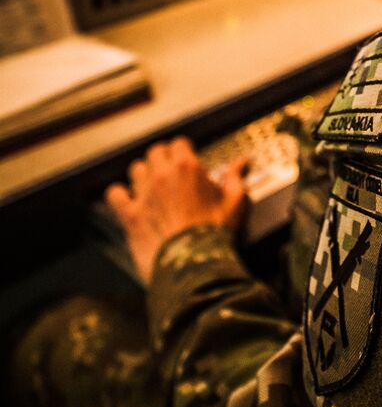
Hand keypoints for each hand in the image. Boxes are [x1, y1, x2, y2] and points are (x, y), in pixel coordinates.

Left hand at [105, 137, 247, 283]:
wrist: (192, 262)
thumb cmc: (215, 233)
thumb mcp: (234, 202)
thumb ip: (235, 178)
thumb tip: (242, 163)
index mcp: (187, 167)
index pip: (179, 143)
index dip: (183, 149)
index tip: (186, 158)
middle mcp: (162, 174)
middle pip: (155, 152)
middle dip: (162, 158)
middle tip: (169, 170)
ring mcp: (143, 193)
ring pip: (136, 169)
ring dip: (143, 173)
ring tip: (149, 183)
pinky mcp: (130, 214)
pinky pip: (115, 194)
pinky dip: (119, 195)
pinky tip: (125, 199)